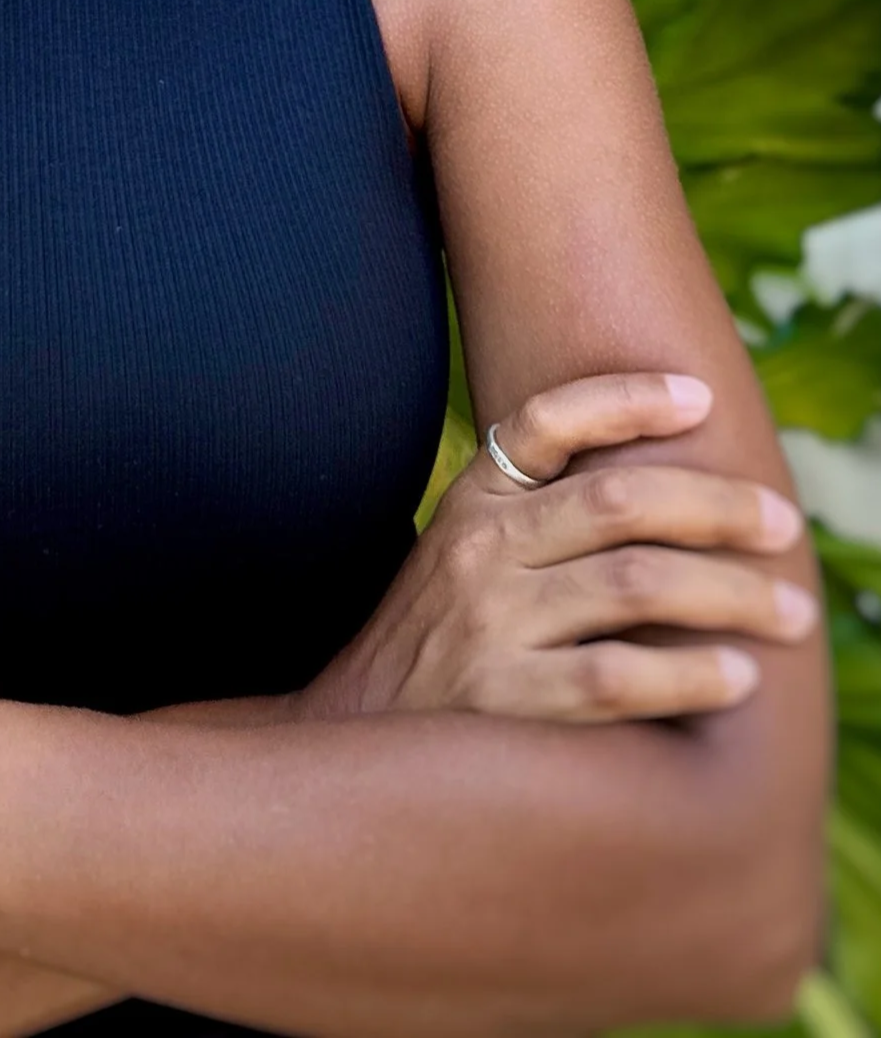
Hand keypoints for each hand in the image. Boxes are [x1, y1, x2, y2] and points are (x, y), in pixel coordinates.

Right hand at [302, 373, 814, 725]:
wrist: (354, 747)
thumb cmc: (434, 651)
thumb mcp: (461, 561)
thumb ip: (537, 524)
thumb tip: (665, 499)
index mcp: (472, 506)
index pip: (545, 421)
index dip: (625, 399)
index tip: (698, 397)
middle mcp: (479, 553)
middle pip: (618, 501)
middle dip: (718, 506)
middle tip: (783, 523)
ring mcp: (490, 625)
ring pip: (635, 583)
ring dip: (731, 593)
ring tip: (790, 609)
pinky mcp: (505, 701)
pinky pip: (617, 677)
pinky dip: (689, 674)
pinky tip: (735, 677)